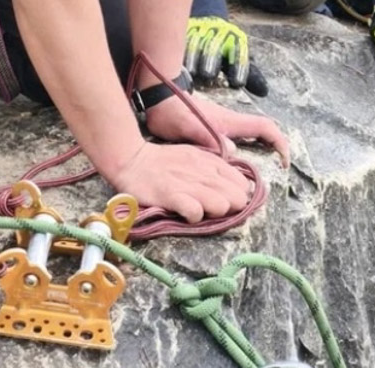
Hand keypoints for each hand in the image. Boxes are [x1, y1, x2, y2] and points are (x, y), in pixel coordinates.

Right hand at [108, 140, 258, 221]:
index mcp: (209, 161)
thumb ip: (213, 168)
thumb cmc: (164, 162)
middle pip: (236, 198)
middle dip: (231, 208)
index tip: (228, 201)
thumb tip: (236, 186)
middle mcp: (203, 171)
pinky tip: (187, 214)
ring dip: (215, 213)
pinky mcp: (172, 195)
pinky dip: (194, 217)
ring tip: (201, 212)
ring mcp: (188, 183)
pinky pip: (195, 212)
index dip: (238, 196)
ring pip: (221, 205)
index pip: (242, 183)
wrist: (131, 159)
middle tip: (215, 210)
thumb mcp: (193, 157)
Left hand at [145, 89, 288, 166]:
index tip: (284, 161)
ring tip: (255, 177)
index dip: (279, 142)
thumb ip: (208, 136)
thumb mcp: (187, 126)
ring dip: (261, 151)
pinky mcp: (214, 128)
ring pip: (251, 136)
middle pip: (263, 131)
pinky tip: (233, 170)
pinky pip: (237, 139)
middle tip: (275, 171)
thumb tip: (231, 151)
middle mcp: (231, 122)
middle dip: (275, 148)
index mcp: (229, 122)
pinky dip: (244, 151)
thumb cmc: (172, 111)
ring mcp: (224, 123)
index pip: (265, 127)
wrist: (159, 96)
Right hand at [184, 16, 268, 94]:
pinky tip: (177, 66)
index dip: (237, 66)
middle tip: (208, 74)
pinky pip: (181, 42)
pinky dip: (180, 54)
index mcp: (235, 40)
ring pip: (196, 43)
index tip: (237, 83)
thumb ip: (250, 75)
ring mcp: (202, 31)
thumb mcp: (239, 57)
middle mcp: (219, 34)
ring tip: (192, 72)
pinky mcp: (187, 32)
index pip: (238, 52)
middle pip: (215, 46)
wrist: (210, 23)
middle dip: (211, 59)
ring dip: (193, 57)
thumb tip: (263, 92)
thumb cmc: (226, 48)